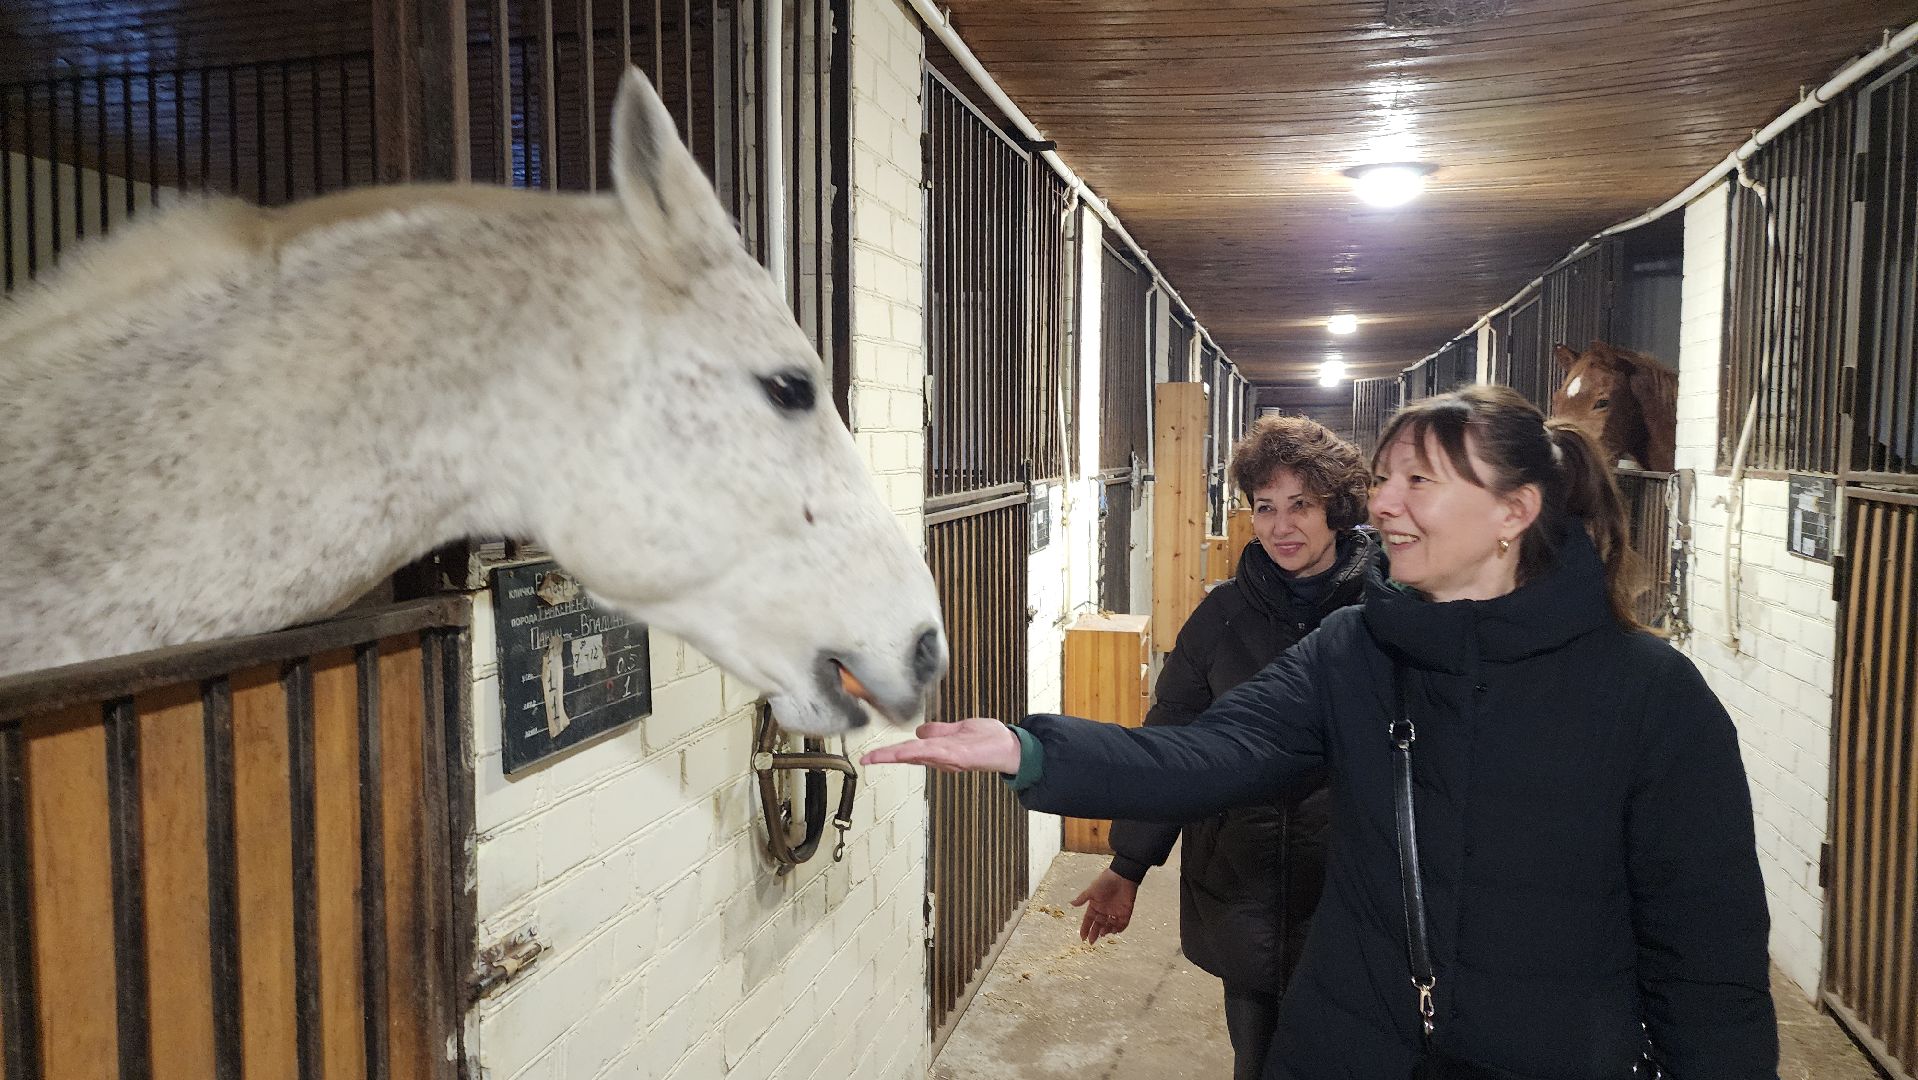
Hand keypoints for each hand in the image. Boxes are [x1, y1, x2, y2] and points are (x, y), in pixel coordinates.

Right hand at [858, 717, 1021, 773]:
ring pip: (917, 755)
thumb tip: (919, 730)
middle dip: (885, 757)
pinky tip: (906, 751)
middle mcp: (940, 756)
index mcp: (938, 749)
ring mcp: (949, 757)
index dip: (888, 753)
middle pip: (908, 755)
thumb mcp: (959, 730)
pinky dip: (918, 752)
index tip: (869, 757)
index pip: (909, 749)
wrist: (1011, 747)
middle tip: (865, 760)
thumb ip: (939, 731)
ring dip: (896, 755)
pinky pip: (935, 753)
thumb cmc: (989, 740)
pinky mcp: (960, 755)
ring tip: (876, 757)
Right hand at [1070, 869, 1137, 943]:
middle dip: (1094, 933)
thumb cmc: (1105, 882)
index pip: (1088, 920)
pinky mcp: (1125, 912)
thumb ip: (1082, 899)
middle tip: (1092, 941)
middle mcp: (1104, 910)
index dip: (1085, 928)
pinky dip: (1118, 929)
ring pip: (1109, 926)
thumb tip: (1071, 903)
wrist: (1122, 877)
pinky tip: (1114, 931)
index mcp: (1095, 905)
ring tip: (1102, 932)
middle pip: (1098, 925)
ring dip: (1106, 931)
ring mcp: (1115, 912)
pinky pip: (1122, 924)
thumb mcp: (1091, 891)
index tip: (1082, 937)